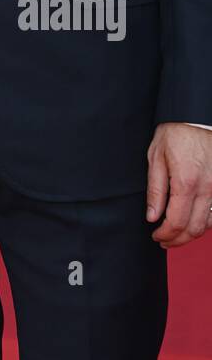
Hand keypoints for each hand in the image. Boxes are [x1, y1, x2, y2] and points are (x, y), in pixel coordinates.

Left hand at [147, 123, 211, 247]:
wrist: (196, 119)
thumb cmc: (174, 134)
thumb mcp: (156, 158)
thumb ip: (155, 190)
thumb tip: (152, 216)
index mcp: (186, 182)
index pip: (176, 222)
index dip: (165, 234)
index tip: (156, 236)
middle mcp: (206, 189)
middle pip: (194, 229)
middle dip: (177, 240)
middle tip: (164, 241)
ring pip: (208, 224)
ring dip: (191, 234)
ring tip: (176, 234)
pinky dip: (204, 223)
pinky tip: (191, 221)